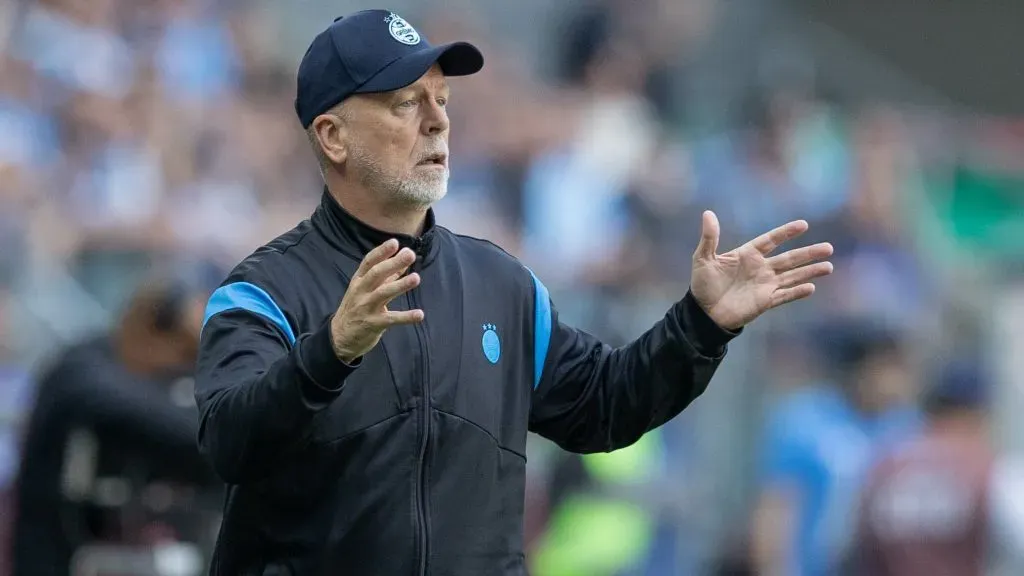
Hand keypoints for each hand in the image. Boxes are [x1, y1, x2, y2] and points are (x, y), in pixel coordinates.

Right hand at [330, 239, 423, 362]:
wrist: (340, 337)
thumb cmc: (356, 309)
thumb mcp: (365, 290)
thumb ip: (386, 277)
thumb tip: (403, 261)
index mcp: (358, 281)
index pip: (369, 262)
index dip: (381, 252)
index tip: (395, 242)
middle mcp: (361, 292)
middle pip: (376, 274)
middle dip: (393, 263)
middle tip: (410, 254)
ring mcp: (366, 308)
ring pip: (383, 294)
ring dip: (400, 285)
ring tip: (416, 278)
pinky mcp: (373, 324)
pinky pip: (391, 319)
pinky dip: (406, 317)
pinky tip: (419, 314)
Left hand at [690, 211, 832, 330]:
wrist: (704, 313)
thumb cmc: (703, 285)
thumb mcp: (703, 258)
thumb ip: (709, 237)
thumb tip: (708, 213)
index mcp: (748, 254)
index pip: (771, 240)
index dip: (786, 233)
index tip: (803, 225)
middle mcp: (761, 268)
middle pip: (789, 259)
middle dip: (808, 253)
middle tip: (828, 248)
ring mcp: (765, 285)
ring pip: (792, 276)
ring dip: (810, 271)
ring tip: (828, 266)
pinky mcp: (765, 301)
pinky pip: (785, 295)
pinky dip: (797, 292)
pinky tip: (811, 287)